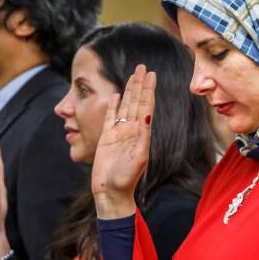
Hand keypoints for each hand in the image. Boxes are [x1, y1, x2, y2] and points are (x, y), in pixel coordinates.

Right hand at [92, 65, 155, 218]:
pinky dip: (112, 105)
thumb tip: (147, 116)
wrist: (111, 192)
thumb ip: (143, 137)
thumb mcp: (138, 158)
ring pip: (124, 106)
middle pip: (136, 101)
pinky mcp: (106, 138)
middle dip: (140, 84)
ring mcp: (119, 133)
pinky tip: (114, 95)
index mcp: (141, 133)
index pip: (146, 106)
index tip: (152, 74)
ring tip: (133, 75)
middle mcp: (132, 130)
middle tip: (143, 67)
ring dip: (128, 90)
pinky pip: (110, 117)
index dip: (148, 90)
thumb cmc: (126, 179)